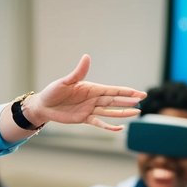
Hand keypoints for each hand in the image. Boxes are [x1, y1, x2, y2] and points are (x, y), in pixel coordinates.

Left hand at [26, 54, 145, 131]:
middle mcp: (93, 98)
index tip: (139, 93)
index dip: (126, 92)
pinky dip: (109, 126)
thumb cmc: (53, 91)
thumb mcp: (65, 82)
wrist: (43, 106)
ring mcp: (90, 109)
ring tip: (136, 113)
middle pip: (115, 100)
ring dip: (123, 112)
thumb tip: (87, 57)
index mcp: (91, 88)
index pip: (112, 90)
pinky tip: (119, 129)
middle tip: (142, 100)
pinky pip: (99, 122)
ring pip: (110, 111)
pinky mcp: (84, 118)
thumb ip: (78, 72)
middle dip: (128, 100)